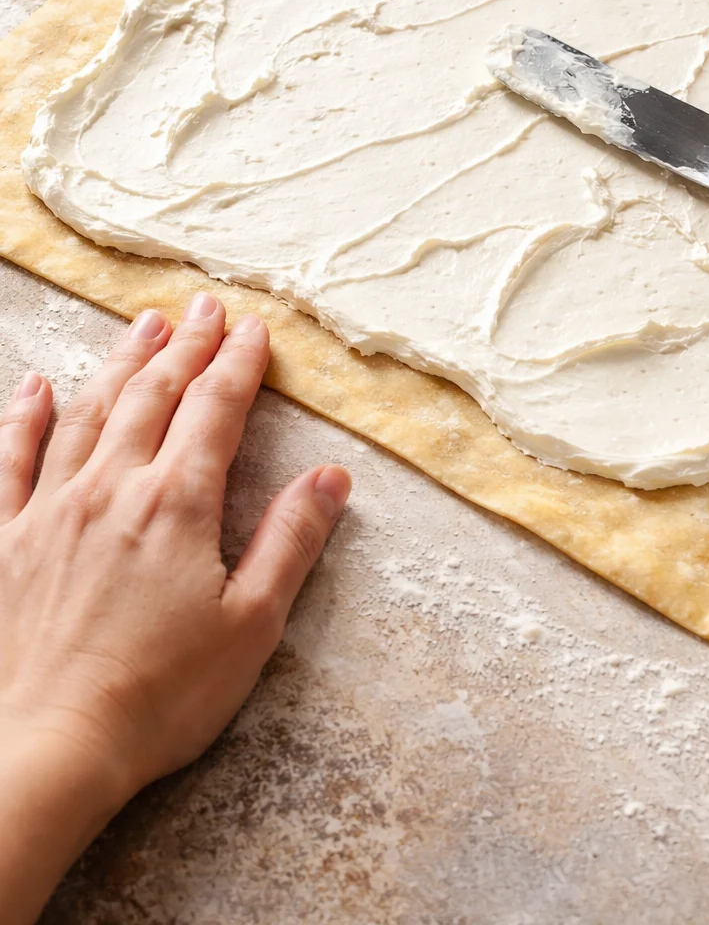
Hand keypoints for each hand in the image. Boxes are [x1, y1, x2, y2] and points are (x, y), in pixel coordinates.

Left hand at [0, 293, 349, 924]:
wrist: (45, 749)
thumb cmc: (157, 697)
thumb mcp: (250, 626)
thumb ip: (289, 542)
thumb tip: (329, 478)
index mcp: (176, 503)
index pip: (215, 410)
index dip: (238, 364)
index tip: (255, 330)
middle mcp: (111, 488)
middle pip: (153, 395)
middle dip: (187, 346)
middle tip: (205, 306)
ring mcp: (49, 510)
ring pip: (88, 412)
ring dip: (120, 362)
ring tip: (144, 325)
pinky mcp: (4, 541)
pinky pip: (11, 460)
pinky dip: (23, 418)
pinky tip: (34, 387)